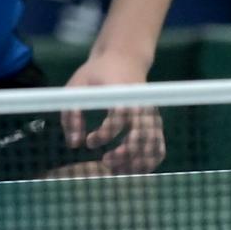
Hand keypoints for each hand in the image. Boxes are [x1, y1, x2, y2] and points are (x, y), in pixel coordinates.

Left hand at [63, 52, 164, 173]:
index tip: (89, 141)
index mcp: (121, 91)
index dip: (105, 133)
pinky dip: (151, 160)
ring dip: (137, 161)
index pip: (119, 116)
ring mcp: (151, 113)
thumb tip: (74, 145)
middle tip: (105, 162)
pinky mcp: (154, 120)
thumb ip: (71, 114)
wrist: (123, 59)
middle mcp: (141, 103)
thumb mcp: (76, 87)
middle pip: (142, 134)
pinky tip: (135, 170)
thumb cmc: (95, 74)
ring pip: (153, 143)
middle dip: (125, 153)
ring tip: (117, 170)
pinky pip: (159, 144)